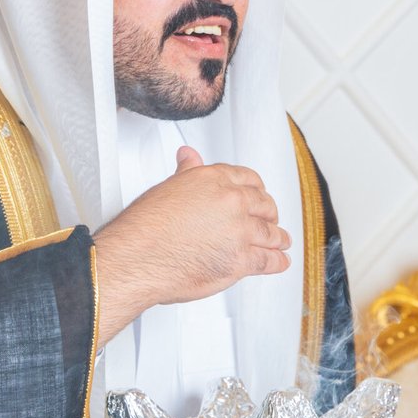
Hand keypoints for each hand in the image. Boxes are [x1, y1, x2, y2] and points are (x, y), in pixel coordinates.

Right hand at [92, 146, 290, 342]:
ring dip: (278, 238)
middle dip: (269, 214)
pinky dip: (277, 261)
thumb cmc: (145, 227)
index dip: (257, 190)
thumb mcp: (167, 188)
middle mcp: (231, 202)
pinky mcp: (240, 261)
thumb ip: (187, 172)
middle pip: (264, 205)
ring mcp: (239, 232)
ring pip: (270, 233)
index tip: (259, 196)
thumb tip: (189, 156)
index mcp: (215, 180)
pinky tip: (279, 261)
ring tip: (280, 241)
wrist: (137, 258)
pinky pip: (268, 260)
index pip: (249, 179)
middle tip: (270, 219)